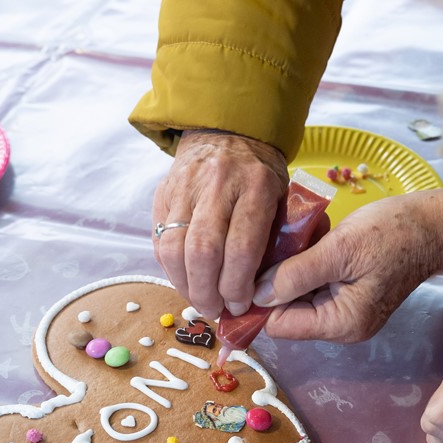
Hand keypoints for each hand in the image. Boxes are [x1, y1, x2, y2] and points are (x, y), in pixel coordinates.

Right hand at [153, 130, 288, 318]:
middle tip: (216, 310)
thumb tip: (265, 292)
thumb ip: (274, 239)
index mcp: (256, 186)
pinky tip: (185, 280)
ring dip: (185, 285)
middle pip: (203, 252)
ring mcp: (185, 187)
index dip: (238, 286)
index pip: (241, 248)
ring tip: (200, 301)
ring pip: (174, 249)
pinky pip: (160, 240)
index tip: (241, 305)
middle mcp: (216, 185)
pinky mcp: (163, 193)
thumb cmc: (261, 175)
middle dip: (208, 292)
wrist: (227, 132)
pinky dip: (171, 268)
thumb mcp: (282, 198)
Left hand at [252, 188, 442, 342]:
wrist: (436, 223)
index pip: (279, 324)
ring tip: (293, 237)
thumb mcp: (339, 250)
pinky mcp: (352, 293)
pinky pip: (316, 286)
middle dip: (275, 281)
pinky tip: (309, 240)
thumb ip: (294, 275)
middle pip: (286, 312)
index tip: (247, 265)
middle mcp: (343, 326)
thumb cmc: (392, 233)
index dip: (258, 299)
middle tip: (272, 243)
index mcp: (341, 323)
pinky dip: (307, 265)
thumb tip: (254, 295)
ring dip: (290, 269)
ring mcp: (348, 310)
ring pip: (298, 296)